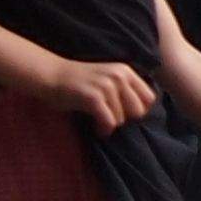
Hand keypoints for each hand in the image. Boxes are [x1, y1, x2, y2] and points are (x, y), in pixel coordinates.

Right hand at [37, 56, 158, 133]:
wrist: (51, 74)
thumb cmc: (79, 81)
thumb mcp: (107, 78)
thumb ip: (124, 89)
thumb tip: (142, 112)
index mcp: (125, 71)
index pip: (149, 98)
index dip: (138, 109)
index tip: (124, 113)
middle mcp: (119, 76)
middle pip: (138, 111)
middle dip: (125, 119)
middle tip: (110, 118)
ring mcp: (107, 86)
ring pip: (122, 119)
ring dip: (110, 124)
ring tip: (98, 121)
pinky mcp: (94, 98)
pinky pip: (109, 123)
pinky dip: (103, 129)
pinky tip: (96, 128)